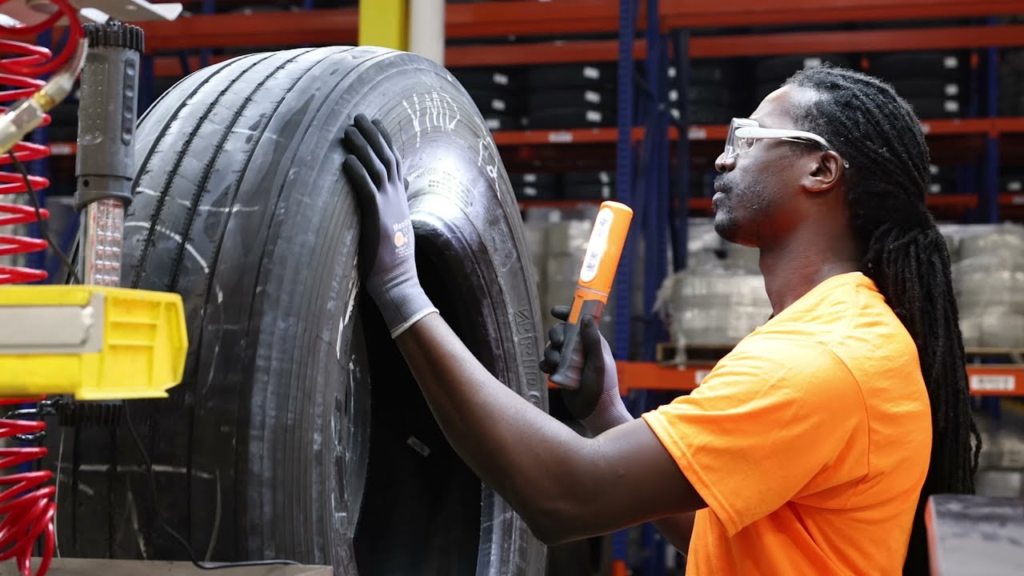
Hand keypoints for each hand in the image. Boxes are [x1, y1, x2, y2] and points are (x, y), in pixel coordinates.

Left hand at [342, 114, 436, 336]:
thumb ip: (389, 211)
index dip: (386, 141)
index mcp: (401, 200)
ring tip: (348, 130)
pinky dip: (357, 172)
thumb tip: (387, 200)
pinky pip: (368, 189)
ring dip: (363, 147)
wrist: (398, 283)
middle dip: (374, 135)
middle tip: (359, 116)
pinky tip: (345, 159)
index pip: (396, 162)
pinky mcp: (378, 219)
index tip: (376, 123)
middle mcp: (398, 199)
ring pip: (378, 168)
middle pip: (388, 158)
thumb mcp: (392, 230)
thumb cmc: (391, 261)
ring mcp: (390, 207)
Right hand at [540, 306, 632, 434]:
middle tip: (558, 344)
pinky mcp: (561, 373)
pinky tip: (549, 372)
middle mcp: (580, 348)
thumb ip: (592, 340)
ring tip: (556, 364)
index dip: (567, 313)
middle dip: (555, 335)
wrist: (595, 412)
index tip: (555, 312)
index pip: (579, 320)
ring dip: (550, 353)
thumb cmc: (602, 387)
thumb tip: (585, 317)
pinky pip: (547, 363)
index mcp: (592, 341)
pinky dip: (545, 365)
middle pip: (561, 332)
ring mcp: (569, 360)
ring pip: (552, 348)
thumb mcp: (598, 362)